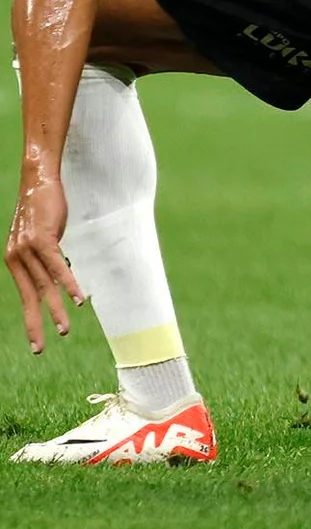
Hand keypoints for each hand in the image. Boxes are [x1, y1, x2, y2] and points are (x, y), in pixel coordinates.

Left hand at [7, 167, 79, 353]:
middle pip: (30, 297)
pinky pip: (57, 268)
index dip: (31, 318)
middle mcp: (15, 257)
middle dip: (36, 323)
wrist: (39, 179)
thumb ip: (46, 256)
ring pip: (44, 286)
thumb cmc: (44, 207)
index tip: (37, 340)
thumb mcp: (43, 236)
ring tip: (64, 329)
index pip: (25, 295)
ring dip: (56, 308)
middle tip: (39, 348)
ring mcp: (26, 249)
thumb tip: (59, 274)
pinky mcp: (40, 240)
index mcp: (14, 260)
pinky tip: (78, 299)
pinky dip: (69, 284)